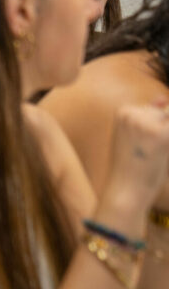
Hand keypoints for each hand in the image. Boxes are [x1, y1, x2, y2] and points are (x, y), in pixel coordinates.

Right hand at [101, 100, 168, 214]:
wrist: (126, 190)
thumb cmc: (132, 166)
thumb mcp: (134, 137)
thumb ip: (150, 115)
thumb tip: (163, 98)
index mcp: (122, 111)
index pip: (155, 111)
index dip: (157, 130)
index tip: (146, 147)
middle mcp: (132, 113)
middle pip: (167, 115)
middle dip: (165, 133)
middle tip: (151, 153)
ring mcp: (146, 122)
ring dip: (167, 139)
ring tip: (157, 154)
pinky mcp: (161, 135)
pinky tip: (163, 153)